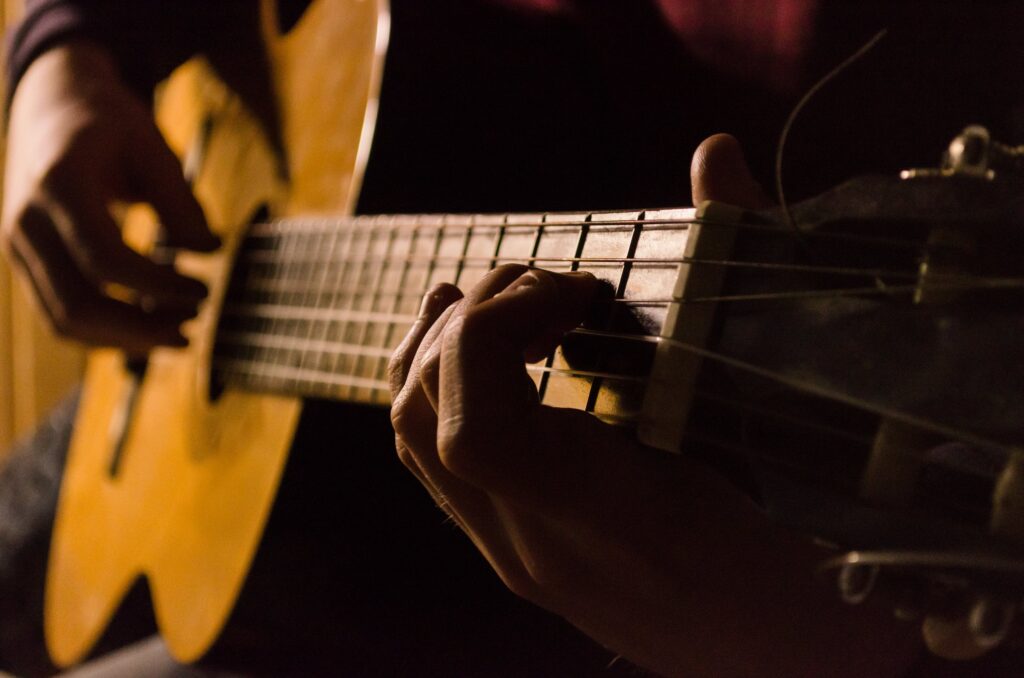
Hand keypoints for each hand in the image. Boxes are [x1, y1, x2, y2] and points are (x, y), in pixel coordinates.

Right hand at [1, 41, 219, 351]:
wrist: (47, 103)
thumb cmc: (108, 122)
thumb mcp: (151, 145)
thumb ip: (180, 200)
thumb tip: (210, 252)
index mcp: (58, 184)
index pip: (105, 258)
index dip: (158, 285)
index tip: (203, 291)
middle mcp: (25, 221)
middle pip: (76, 305)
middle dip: (140, 329)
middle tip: (194, 325)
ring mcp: (17, 246)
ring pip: (63, 321)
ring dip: (124, 338)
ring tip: (179, 329)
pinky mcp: (25, 261)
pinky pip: (59, 313)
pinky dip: (106, 330)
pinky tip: (151, 323)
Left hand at [389, 134, 917, 675]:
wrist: (792, 671)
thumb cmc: (824, 572)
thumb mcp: (809, 437)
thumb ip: (754, 291)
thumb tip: (713, 157)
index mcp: (609, 524)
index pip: (474, 429)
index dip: (493, 332)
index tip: (578, 293)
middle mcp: (539, 546)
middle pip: (424, 420)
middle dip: (470, 319)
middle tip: (556, 287)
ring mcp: (519, 552)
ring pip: (417, 442)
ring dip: (444, 346)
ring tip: (515, 299)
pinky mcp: (521, 548)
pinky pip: (441, 460)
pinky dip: (448, 382)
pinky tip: (499, 350)